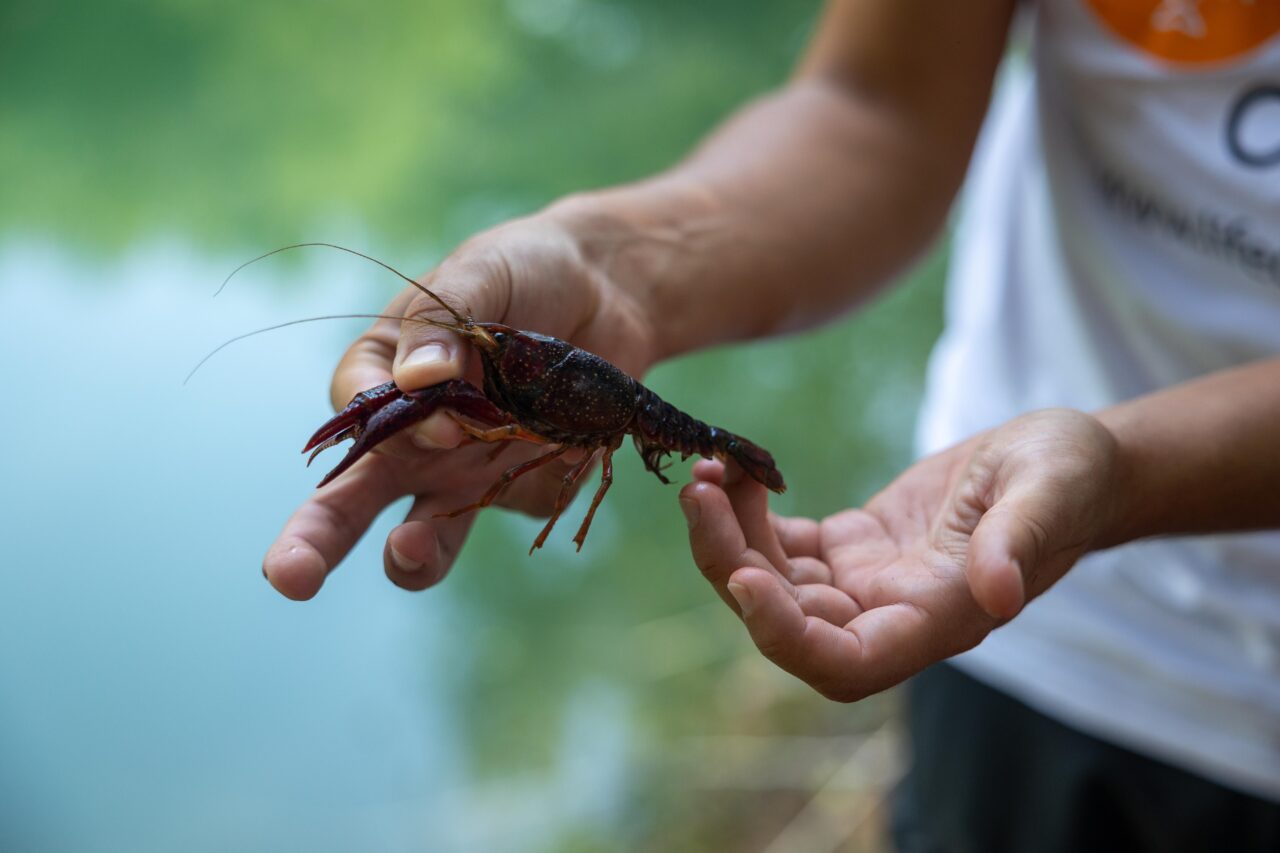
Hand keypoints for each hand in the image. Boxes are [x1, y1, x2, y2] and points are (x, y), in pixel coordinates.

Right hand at [263, 210, 657, 598]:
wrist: (607, 290)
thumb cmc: (523, 271)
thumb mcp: (480, 274)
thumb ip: (442, 324)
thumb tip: (417, 380)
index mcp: (384, 375)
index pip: (357, 412)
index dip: (386, 423)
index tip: (435, 410)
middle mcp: (414, 437)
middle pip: (351, 500)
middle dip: (314, 540)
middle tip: (289, 577)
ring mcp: (467, 471)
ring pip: (423, 536)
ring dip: (410, 556)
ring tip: (407, 553)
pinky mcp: (526, 489)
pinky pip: (530, 506)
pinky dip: (550, 483)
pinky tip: (578, 439)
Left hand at [679, 409, 1120, 700]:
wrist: (1064, 460)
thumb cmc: (1072, 474)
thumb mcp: (1052, 491)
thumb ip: (1021, 541)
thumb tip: (999, 594)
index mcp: (939, 619)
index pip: (846, 662)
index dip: (787, 636)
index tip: (743, 578)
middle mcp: (892, 614)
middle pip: (788, 623)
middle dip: (730, 564)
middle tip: (698, 494)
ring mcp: (866, 584)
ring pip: (773, 583)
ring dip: (728, 535)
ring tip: (707, 470)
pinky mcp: (852, 548)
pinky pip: (783, 547)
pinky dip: (749, 515)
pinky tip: (734, 471)